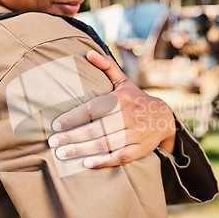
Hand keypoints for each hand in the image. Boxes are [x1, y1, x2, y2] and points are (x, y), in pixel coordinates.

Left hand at [47, 50, 175, 167]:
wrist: (165, 118)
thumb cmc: (136, 99)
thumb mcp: (123, 82)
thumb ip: (107, 67)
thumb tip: (88, 53)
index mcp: (121, 99)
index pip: (93, 109)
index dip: (73, 117)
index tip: (56, 124)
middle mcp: (129, 116)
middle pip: (96, 129)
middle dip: (72, 137)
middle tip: (53, 143)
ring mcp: (136, 134)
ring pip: (106, 144)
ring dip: (82, 150)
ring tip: (62, 154)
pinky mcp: (141, 149)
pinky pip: (120, 157)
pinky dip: (103, 161)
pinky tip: (87, 164)